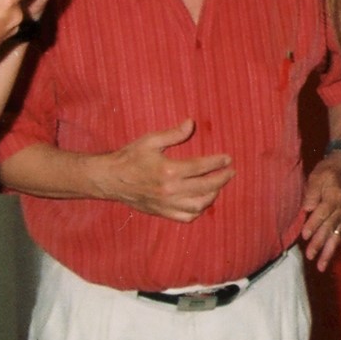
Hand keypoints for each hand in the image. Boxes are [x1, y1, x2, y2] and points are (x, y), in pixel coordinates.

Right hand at [98, 118, 233, 220]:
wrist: (110, 179)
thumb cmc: (130, 157)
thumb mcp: (150, 141)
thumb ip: (173, 134)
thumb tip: (191, 123)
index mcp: (169, 170)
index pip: (201, 167)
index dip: (217, 162)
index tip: (228, 158)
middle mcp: (170, 190)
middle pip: (205, 187)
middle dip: (222, 179)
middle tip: (230, 172)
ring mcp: (167, 204)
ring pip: (199, 205)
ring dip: (212, 195)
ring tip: (218, 186)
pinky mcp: (162, 212)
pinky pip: (186, 217)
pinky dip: (197, 211)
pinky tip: (201, 201)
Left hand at [299, 157, 340, 270]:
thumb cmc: (326, 173)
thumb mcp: (317, 177)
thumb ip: (311, 192)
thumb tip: (307, 207)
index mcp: (334, 197)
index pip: (323, 212)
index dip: (314, 224)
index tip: (305, 235)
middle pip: (328, 228)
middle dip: (319, 243)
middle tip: (309, 255)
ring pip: (335, 237)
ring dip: (327, 252)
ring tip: (320, 266)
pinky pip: (338, 237)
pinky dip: (332, 249)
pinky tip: (325, 259)